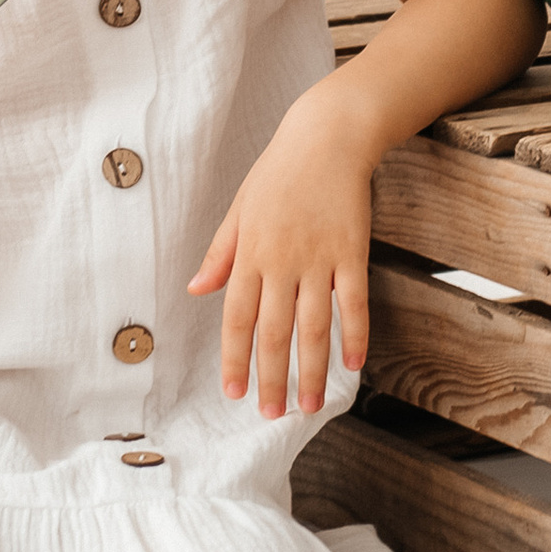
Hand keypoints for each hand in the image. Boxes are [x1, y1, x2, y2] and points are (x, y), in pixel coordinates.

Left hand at [186, 102, 373, 419]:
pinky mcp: (352, 251)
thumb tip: (195, 290)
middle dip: (271, 378)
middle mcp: (281, 261)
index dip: (234, 359)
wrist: (326, 136)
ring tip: (311, 406)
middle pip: (273, 331)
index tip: (233, 393)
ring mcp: (319, 258)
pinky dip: (355, 334)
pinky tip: (353, 364)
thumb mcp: (239, 208)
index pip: (236, 318)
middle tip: (272, 414)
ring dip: (312, 370)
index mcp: (249, 253)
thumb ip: (220, 253)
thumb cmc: (279, 171)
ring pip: (314, 327)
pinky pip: (354, 301)